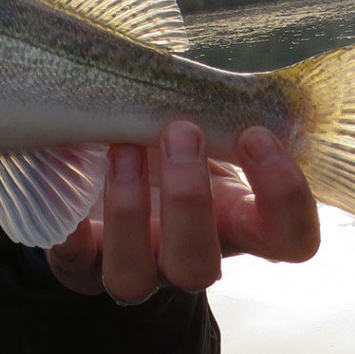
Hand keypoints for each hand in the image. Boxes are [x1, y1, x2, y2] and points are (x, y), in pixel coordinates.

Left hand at [45, 122, 319, 302]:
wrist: (104, 183)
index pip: (289, 239)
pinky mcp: (77, 266)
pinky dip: (67, 230)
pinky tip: (65, 186)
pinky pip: (70, 261)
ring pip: (133, 278)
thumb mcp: (200, 133)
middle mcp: (185, 259)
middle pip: (201, 267)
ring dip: (128, 210)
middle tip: (180, 130)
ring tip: (122, 147)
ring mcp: (131, 269)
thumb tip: (220, 75)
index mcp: (233, 225)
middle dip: (189, 198)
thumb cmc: (166, 149)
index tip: (255, 134)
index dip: (284, 197)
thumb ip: (214, 113)